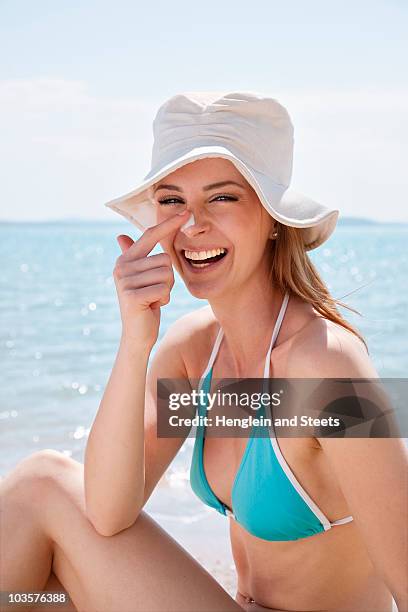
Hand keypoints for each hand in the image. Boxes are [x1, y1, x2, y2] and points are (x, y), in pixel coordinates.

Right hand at [113, 210, 188, 347]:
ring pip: (167, 274)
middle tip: (155, 292)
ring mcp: (125, 281)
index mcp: (125, 259)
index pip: (150, 236)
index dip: (168, 224)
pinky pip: (164, 289)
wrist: (137, 334)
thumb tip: (120, 236)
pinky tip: (152, 306)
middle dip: (168, 279)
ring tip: (153, 299)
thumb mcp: (142, 278)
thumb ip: (135, 257)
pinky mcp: (132, 296)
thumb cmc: (145, 304)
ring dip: (166, 290)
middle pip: (165, 259)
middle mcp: (122, 267)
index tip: (185, 212)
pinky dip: (164, 299)